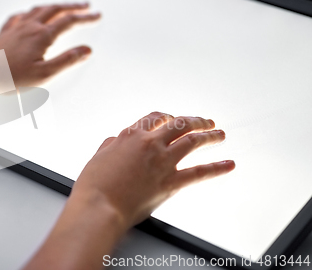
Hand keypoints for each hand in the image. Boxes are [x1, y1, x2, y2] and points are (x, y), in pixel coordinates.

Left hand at [0, 2, 100, 85]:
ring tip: (63, 6)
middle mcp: (29, 27)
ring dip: (54, 6)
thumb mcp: (45, 74)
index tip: (97, 15)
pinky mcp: (5, 33)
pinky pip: (20, 16)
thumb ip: (67, 60)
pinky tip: (29, 14)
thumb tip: (86, 50)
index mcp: (41, 36)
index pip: (69, 21)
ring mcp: (16, 28)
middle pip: (55, 9)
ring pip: (39, 9)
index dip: (86, 17)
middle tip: (86, 5)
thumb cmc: (9, 78)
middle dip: (73, 6)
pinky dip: (30, 12)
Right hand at [22, 112, 234, 269]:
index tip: (173, 118)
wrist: (99, 206)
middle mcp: (150, 144)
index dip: (167, 116)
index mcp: (131, 135)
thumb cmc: (94, 185)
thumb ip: (111, 145)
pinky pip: (199, 173)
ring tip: (219, 134)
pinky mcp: (171, 182)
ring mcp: (163, 162)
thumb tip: (116, 141)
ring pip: (193, 142)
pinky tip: (228, 164)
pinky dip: (216, 168)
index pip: (155, 117)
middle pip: (180, 124)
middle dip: (195, 121)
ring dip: (210, 136)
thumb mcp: (98, 156)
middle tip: (205, 121)